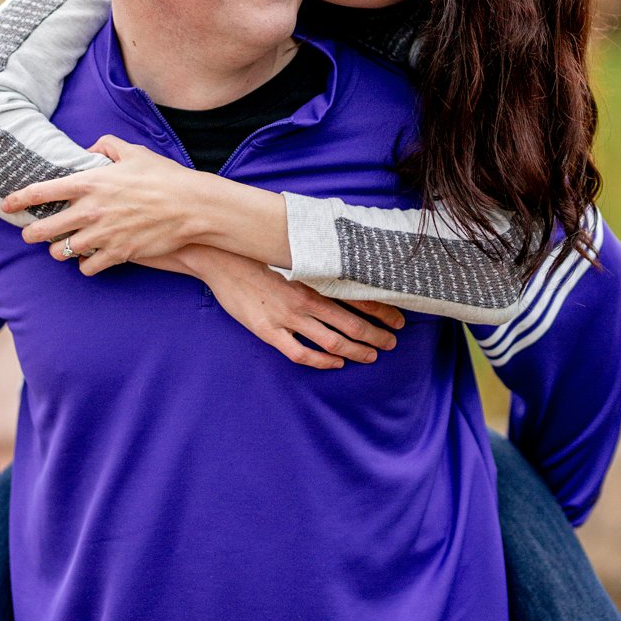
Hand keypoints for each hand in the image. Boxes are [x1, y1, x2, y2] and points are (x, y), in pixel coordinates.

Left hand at [3, 137, 213, 274]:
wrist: (192, 206)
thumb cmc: (164, 177)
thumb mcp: (135, 152)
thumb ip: (107, 145)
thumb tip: (91, 148)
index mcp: (89, 182)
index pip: (40, 192)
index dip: (18, 200)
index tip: (6, 206)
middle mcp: (89, 210)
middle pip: (43, 229)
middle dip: (32, 234)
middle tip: (31, 234)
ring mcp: (102, 234)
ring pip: (62, 251)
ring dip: (59, 250)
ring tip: (63, 247)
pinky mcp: (117, 253)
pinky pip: (87, 267)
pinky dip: (86, 265)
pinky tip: (90, 260)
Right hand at [186, 248, 404, 370]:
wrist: (221, 260)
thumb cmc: (257, 256)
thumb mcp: (292, 257)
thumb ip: (318, 267)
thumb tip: (347, 268)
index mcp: (313, 280)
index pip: (358, 298)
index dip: (382, 311)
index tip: (399, 320)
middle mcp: (305, 300)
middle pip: (351, 324)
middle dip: (376, 336)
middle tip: (391, 344)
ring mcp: (287, 318)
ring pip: (332, 342)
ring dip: (356, 351)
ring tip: (370, 356)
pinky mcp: (269, 331)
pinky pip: (301, 353)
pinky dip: (322, 362)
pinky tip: (334, 363)